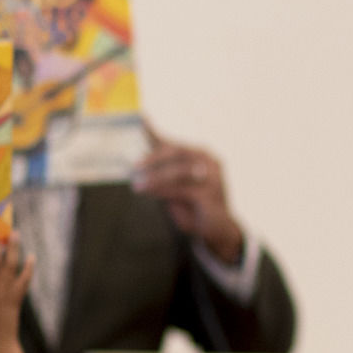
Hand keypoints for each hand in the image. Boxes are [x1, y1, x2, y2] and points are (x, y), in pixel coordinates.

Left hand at [133, 126, 245, 264]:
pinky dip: (163, 190)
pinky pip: (181, 189)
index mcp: (200, 155)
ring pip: (178, 171)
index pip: (173, 143)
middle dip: (153, 157)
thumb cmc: (194, 206)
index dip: (155, 133)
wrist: (218, 230)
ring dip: (155, 177)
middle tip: (134, 166)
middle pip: (177, 151)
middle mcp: (209, 161)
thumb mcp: (178, 187)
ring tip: (137, 185)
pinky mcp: (210, 194)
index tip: (138, 122)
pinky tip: (149, 192)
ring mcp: (212, 176)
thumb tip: (139, 162)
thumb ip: (165, 173)